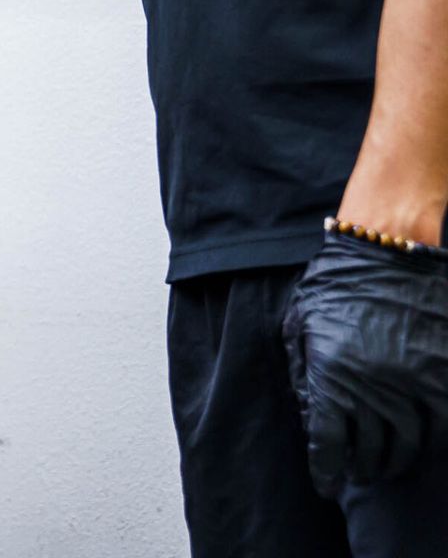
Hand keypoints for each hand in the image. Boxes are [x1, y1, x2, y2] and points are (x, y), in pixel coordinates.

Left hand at [282, 231, 447, 496]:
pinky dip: (430, 440)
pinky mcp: (444, 376)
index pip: (327, 445)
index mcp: (331, 375)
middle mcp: (375, 387)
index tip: (324, 483)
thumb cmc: (334, 282)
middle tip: (356, 471)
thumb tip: (310, 416)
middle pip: (369, 452)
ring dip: (396, 461)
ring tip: (386, 462)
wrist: (388, 248)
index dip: (325, 471)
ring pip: (409, 445)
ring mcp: (415, 383)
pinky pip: (441, 426)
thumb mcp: (300, 324)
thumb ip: (302, 372)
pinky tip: (418, 441)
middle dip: (360, 468)